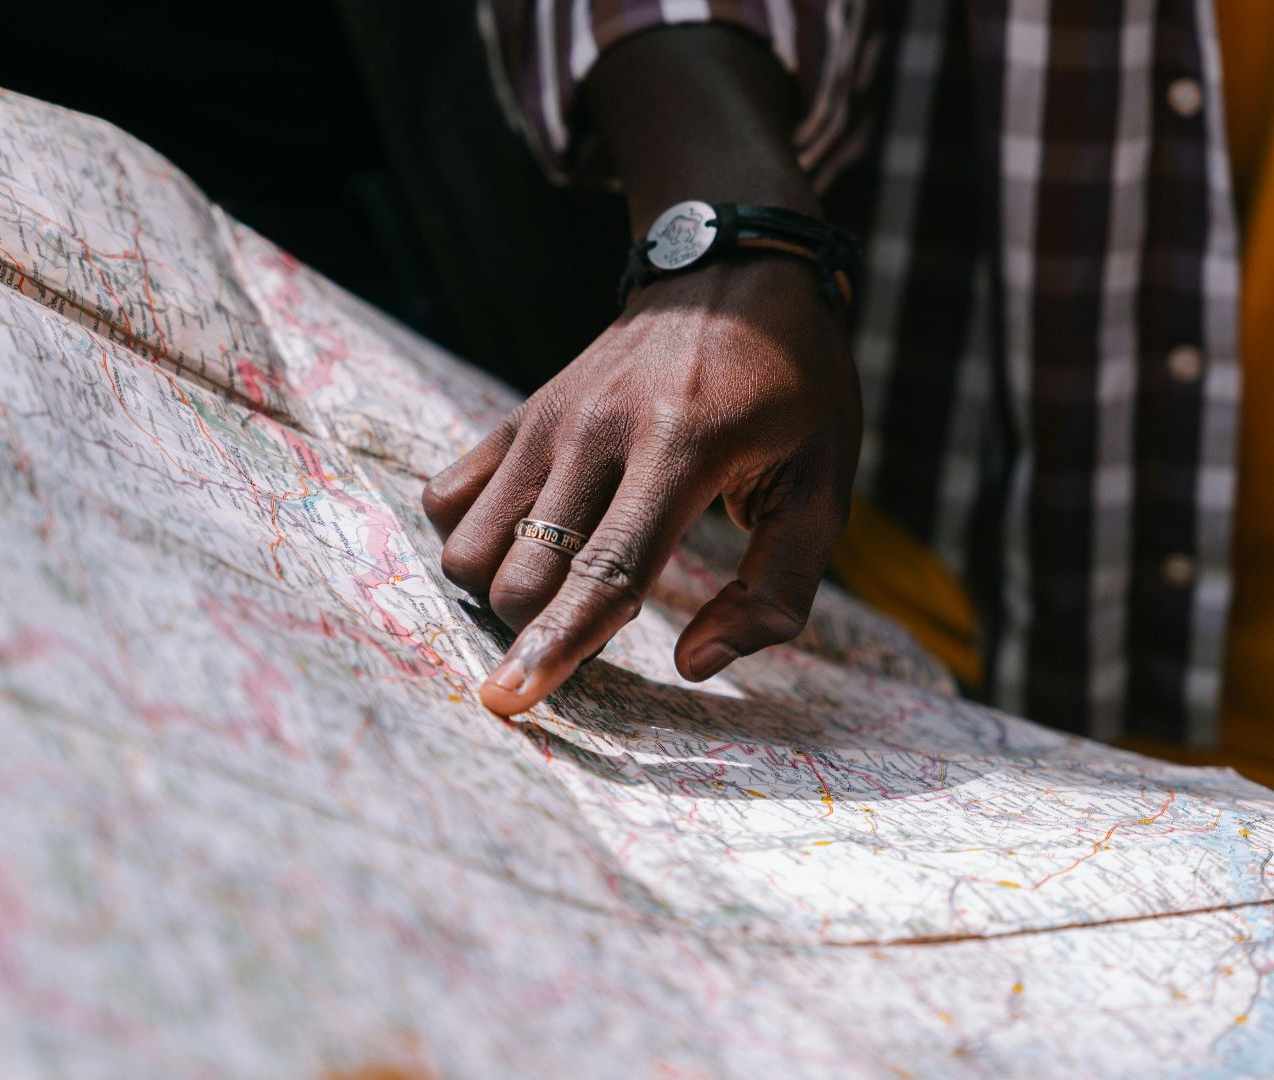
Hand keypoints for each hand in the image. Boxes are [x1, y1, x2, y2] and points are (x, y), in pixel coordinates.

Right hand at [422, 256, 859, 714]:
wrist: (730, 273)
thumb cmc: (791, 392)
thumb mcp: (823, 486)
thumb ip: (777, 590)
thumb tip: (692, 664)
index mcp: (682, 449)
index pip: (606, 570)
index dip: (558, 645)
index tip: (509, 700)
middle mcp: (597, 431)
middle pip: (522, 574)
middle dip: (540, 626)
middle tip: (593, 619)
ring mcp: (547, 417)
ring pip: (470, 543)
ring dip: (501, 587)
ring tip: (562, 579)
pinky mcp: (519, 410)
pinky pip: (450, 494)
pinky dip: (474, 534)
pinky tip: (531, 534)